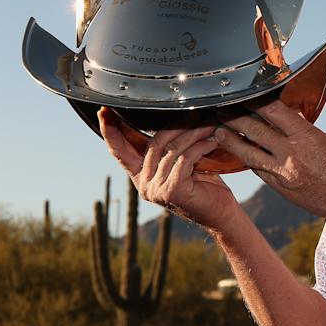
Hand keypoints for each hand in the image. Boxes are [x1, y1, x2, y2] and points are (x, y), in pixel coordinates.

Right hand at [98, 107, 243, 231]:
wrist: (221, 214)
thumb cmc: (205, 186)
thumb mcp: (182, 164)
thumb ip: (168, 149)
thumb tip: (168, 116)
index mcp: (140, 177)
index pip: (120, 151)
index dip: (110, 131)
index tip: (103, 111)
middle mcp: (143, 184)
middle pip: (154, 143)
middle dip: (177, 124)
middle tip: (197, 111)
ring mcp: (155, 189)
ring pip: (172, 149)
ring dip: (194, 133)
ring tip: (209, 124)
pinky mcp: (172, 190)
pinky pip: (185, 158)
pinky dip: (201, 146)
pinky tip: (213, 140)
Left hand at [213, 101, 325, 224]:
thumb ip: (304, 131)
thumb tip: (288, 117)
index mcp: (306, 136)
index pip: (272, 110)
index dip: (253, 100)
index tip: (241, 92)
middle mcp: (292, 154)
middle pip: (254, 130)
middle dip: (234, 117)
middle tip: (220, 108)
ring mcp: (284, 174)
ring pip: (248, 153)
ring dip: (231, 140)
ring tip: (218, 131)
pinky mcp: (282, 189)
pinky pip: (259, 170)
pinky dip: (248, 160)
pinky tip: (239, 153)